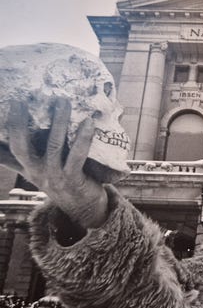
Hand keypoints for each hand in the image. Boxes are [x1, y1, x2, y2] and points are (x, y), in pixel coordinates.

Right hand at [5, 98, 107, 228]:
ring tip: (62, 101)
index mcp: (27, 167)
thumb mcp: (36, 170)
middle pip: (22, 146)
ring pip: (53, 145)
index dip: (5, 129)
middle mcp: (37, 171)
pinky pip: (77, 156)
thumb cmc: (60, 181)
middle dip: (19, 123)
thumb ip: (19, 158)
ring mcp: (55, 176)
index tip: (6, 105)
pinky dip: (83, 138)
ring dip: (59, 122)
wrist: (83, 207)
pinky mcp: (74, 179)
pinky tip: (89, 122)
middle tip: (21, 100)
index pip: (8, 148)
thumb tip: (2, 143)